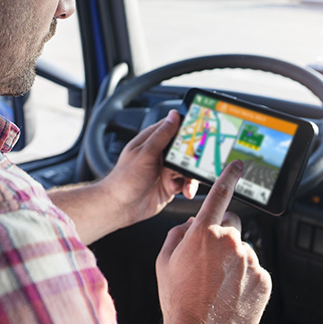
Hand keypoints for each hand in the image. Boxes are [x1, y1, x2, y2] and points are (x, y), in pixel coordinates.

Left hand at [101, 109, 198, 226]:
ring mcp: (166, 170)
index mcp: (153, 140)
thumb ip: (161, 135)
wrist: (120, 207)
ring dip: (190, 175)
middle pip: (186, 149)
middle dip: (193, 156)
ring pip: (188, 167)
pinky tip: (182, 190)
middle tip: (198, 162)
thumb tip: (174, 115)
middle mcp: (161, 154)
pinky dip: (187, 187)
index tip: (202, 130)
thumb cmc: (125, 179)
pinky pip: (186, 183)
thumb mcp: (145, 154)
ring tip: (186, 183)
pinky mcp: (170, 184)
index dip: (188, 128)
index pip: (174, 127)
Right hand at [155, 160, 271, 323]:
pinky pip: (254, 270)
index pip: (219, 195)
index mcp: (203, 234)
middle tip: (210, 259)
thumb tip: (191, 225)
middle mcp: (229, 242)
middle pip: (231, 225)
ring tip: (217, 285)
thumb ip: (178, 235)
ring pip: (242, 250)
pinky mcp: (263, 278)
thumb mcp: (164, 263)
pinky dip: (245, 278)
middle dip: (222, 235)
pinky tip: (230, 293)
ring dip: (233, 261)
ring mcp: (249, 260)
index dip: (229, 177)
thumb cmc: (179, 301)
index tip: (238, 165)